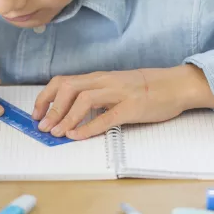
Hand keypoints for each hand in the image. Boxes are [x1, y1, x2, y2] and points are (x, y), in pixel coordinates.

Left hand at [32, 65, 213, 139]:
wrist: (177, 85)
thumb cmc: (147, 88)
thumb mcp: (116, 88)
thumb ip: (97, 96)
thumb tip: (73, 112)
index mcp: (99, 78)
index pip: (63, 81)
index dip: (45, 97)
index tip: (37, 114)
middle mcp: (105, 82)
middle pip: (67, 88)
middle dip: (50, 108)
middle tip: (43, 127)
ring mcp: (118, 93)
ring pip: (83, 100)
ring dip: (65, 118)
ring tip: (57, 133)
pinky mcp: (132, 107)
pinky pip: (106, 117)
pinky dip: (88, 127)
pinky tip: (78, 136)